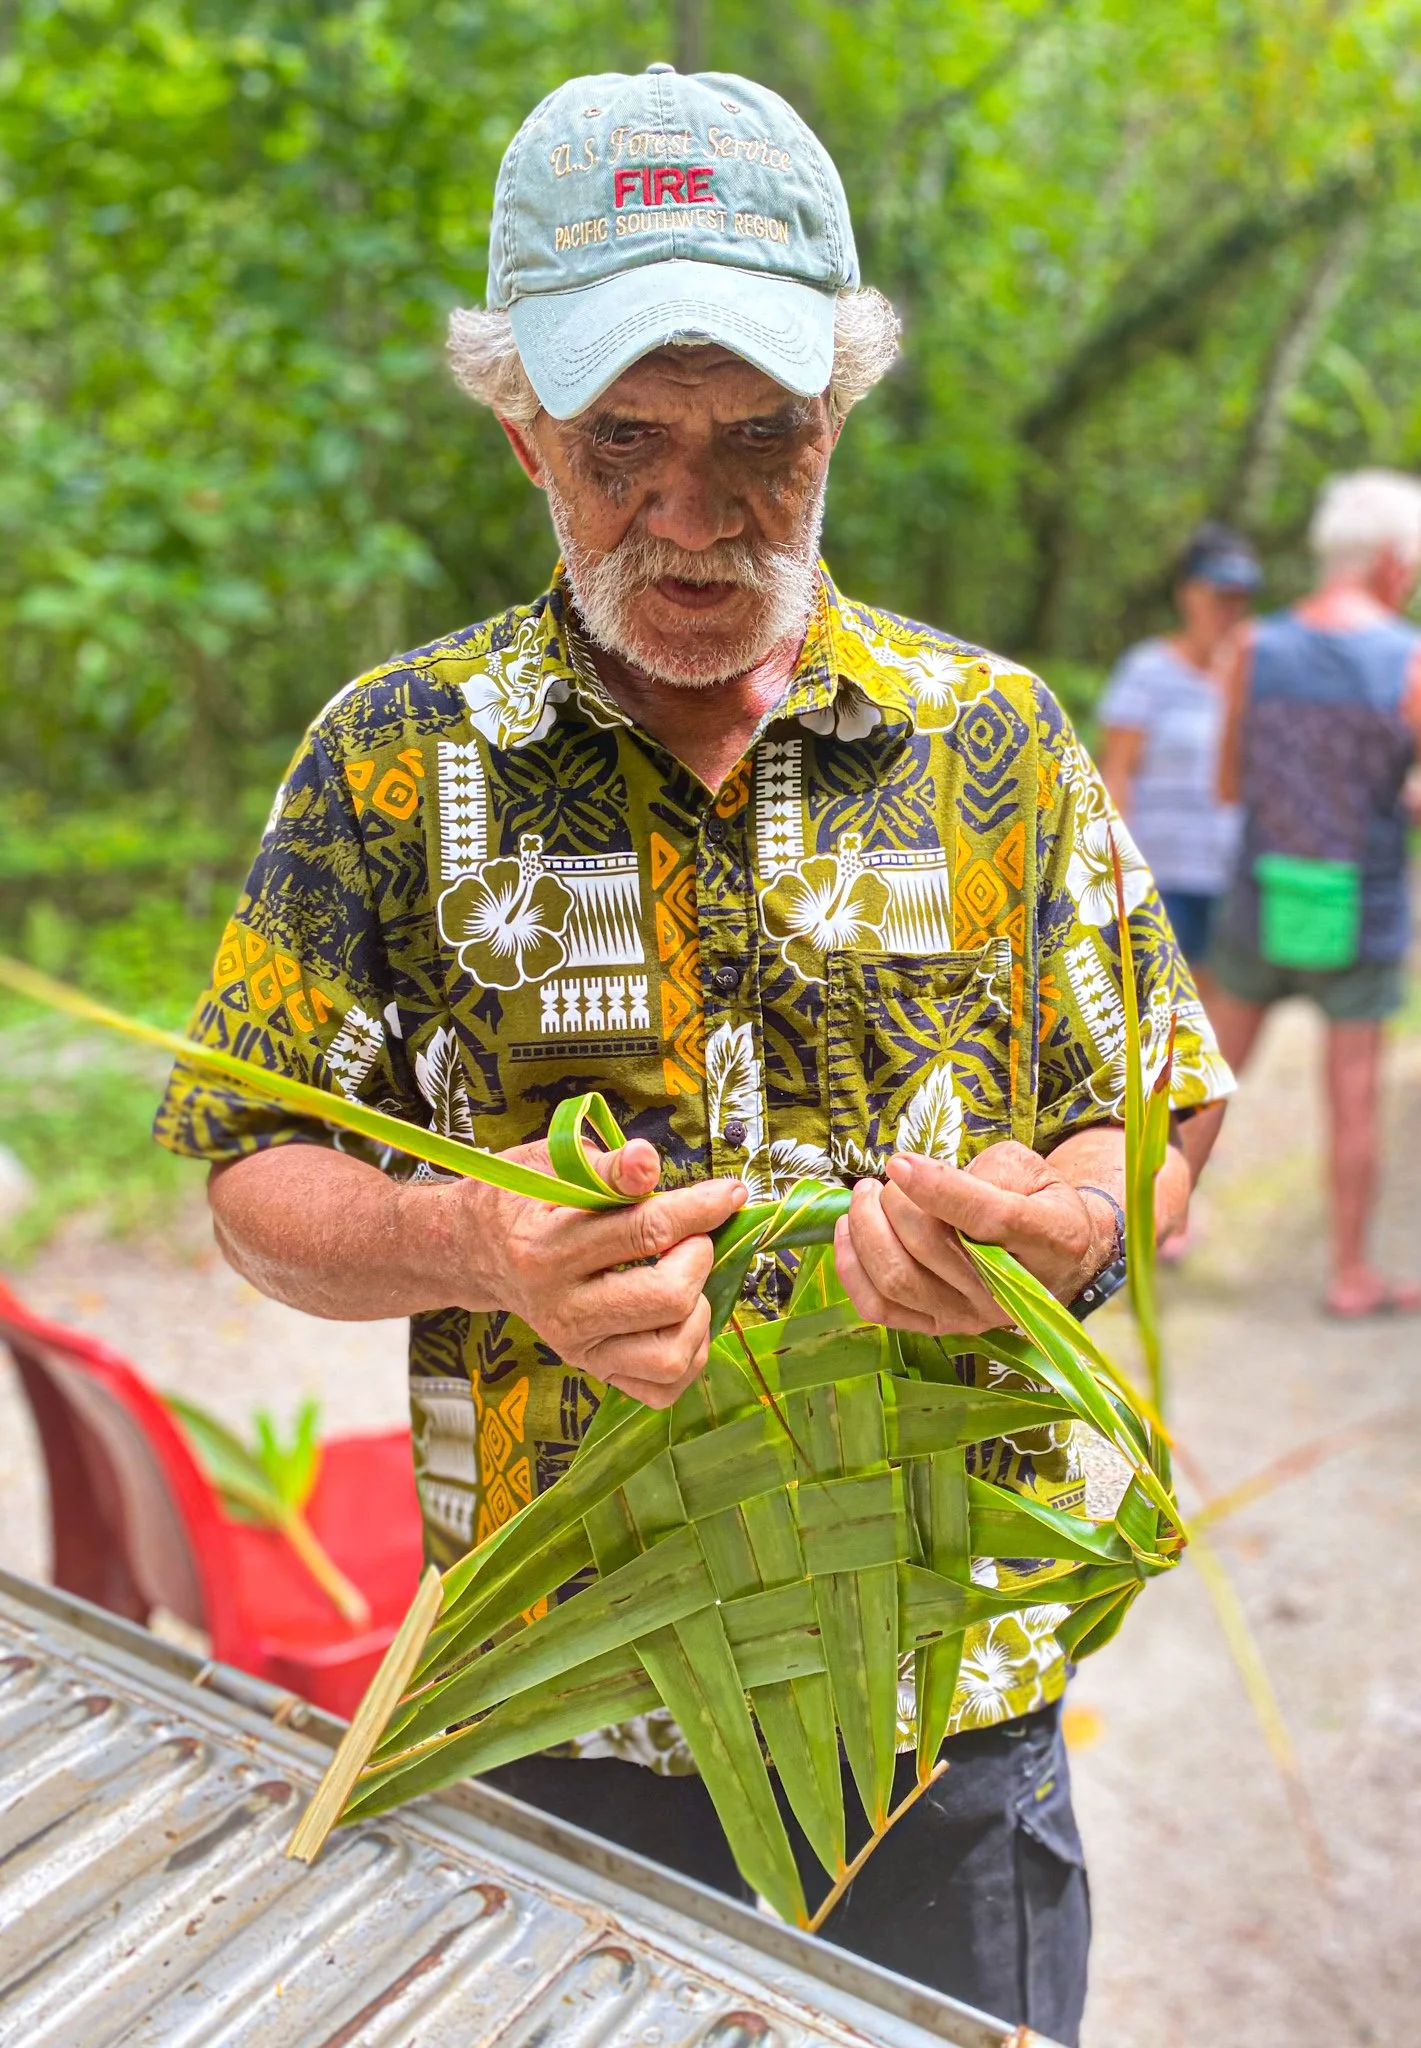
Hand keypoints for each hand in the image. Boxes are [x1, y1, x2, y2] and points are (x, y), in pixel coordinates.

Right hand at [431, 1137, 746, 1407]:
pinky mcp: (593, 1371)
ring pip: (672, 1355)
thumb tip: (648, 1162)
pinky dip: (688, 1354)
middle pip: (668, 1299)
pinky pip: (663, 1389)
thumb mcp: (552, 1165)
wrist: (479, 1253)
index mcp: (547, 1250)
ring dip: (699, 1313)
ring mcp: (578, 1348)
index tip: (732, 1193)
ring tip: (684, 1279)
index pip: (644, 1231)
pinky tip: (679, 1317)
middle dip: (699, 1258)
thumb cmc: (524, 1201)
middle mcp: (561, 1309)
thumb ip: (607, 1167)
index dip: (701, 1209)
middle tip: (692, 1237)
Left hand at [833, 1140, 1115, 1337]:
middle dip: (895, 1201)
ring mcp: (972, 1317)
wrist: (1050, 1255)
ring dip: (867, 1229)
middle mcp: (1010, 1291)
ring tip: (866, 1196)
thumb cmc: (1036, 1201)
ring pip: (898, 1279)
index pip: (987, 1217)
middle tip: (892, 1176)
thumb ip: (984, 1171)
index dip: (936, 1188)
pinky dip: (852, 1268)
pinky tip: (849, 1230)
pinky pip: (880, 1309)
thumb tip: (920, 1177)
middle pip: (930, 1245)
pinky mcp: (940, 1328)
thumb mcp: (1027, 1168)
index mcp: (1047, 1238)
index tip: (897, 1163)